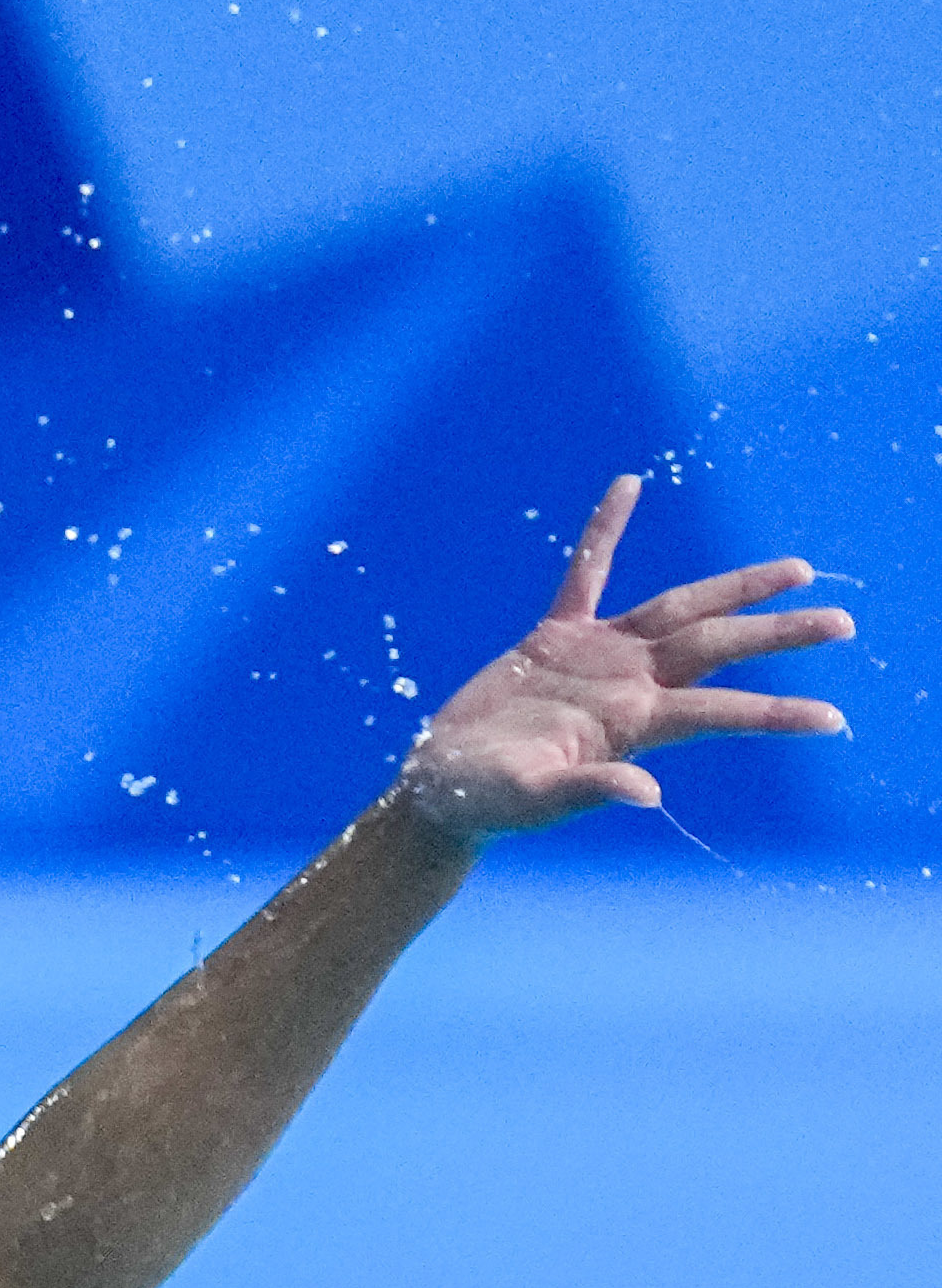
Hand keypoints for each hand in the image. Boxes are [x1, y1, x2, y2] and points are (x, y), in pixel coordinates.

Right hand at [400, 475, 853, 836]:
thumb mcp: (535, 800)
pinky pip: (586, 574)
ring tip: (796, 571)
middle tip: (842, 623)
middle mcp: (630, 683)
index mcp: (632, 723)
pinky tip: (629, 485)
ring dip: (734, 588)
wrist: (445, 785)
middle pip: (716, 645)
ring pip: (679, 610)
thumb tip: (647, 793)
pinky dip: (606, 532)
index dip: (773, 712)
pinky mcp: (556, 637)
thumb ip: (590, 789)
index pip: (717, 711)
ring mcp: (599, 656)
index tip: (832, 721)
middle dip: (777, 632)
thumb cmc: (489, 802)